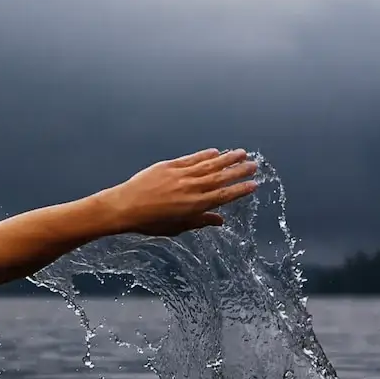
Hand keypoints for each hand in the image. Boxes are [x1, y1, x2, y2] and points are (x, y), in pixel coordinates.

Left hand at [94, 148, 259, 236]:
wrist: (125, 207)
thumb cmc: (149, 222)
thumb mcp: (176, 227)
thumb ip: (199, 222)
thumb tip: (220, 221)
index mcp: (194, 206)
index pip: (223, 196)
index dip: (240, 190)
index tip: (254, 184)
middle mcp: (191, 188)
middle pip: (221, 178)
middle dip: (239, 171)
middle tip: (255, 165)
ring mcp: (181, 175)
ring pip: (209, 165)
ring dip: (227, 158)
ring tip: (241, 153)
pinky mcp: (170, 166)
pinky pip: (192, 159)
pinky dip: (204, 154)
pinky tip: (215, 151)